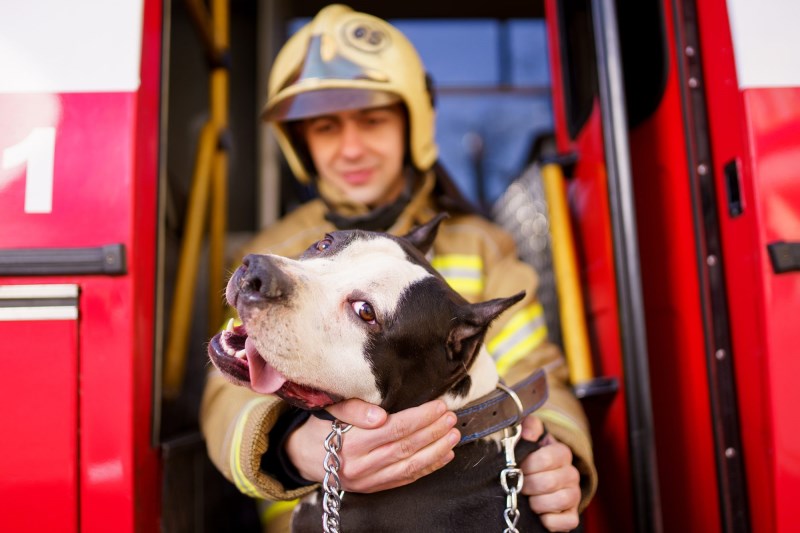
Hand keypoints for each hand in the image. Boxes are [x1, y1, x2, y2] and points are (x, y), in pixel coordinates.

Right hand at [285, 399, 459, 492]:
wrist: (303, 457)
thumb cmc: (321, 427)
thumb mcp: (331, 409)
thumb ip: (354, 408)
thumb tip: (381, 414)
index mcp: (352, 442)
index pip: (395, 428)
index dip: (421, 418)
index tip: (440, 406)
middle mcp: (362, 465)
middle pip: (406, 447)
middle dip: (434, 432)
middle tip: (452, 418)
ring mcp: (368, 480)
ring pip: (410, 466)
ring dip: (436, 451)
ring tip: (454, 435)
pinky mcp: (373, 488)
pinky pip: (405, 479)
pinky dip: (428, 468)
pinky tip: (443, 456)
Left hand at [520, 415, 581, 531]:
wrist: (543, 478)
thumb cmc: (534, 458)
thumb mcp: (531, 438)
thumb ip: (529, 427)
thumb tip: (526, 432)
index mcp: (562, 453)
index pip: (546, 458)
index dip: (527, 465)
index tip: (518, 467)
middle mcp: (572, 474)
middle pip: (548, 482)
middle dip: (528, 485)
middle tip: (520, 485)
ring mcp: (574, 495)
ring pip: (559, 501)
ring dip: (537, 503)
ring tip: (529, 499)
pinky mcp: (572, 515)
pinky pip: (566, 522)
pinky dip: (550, 521)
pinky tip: (539, 515)